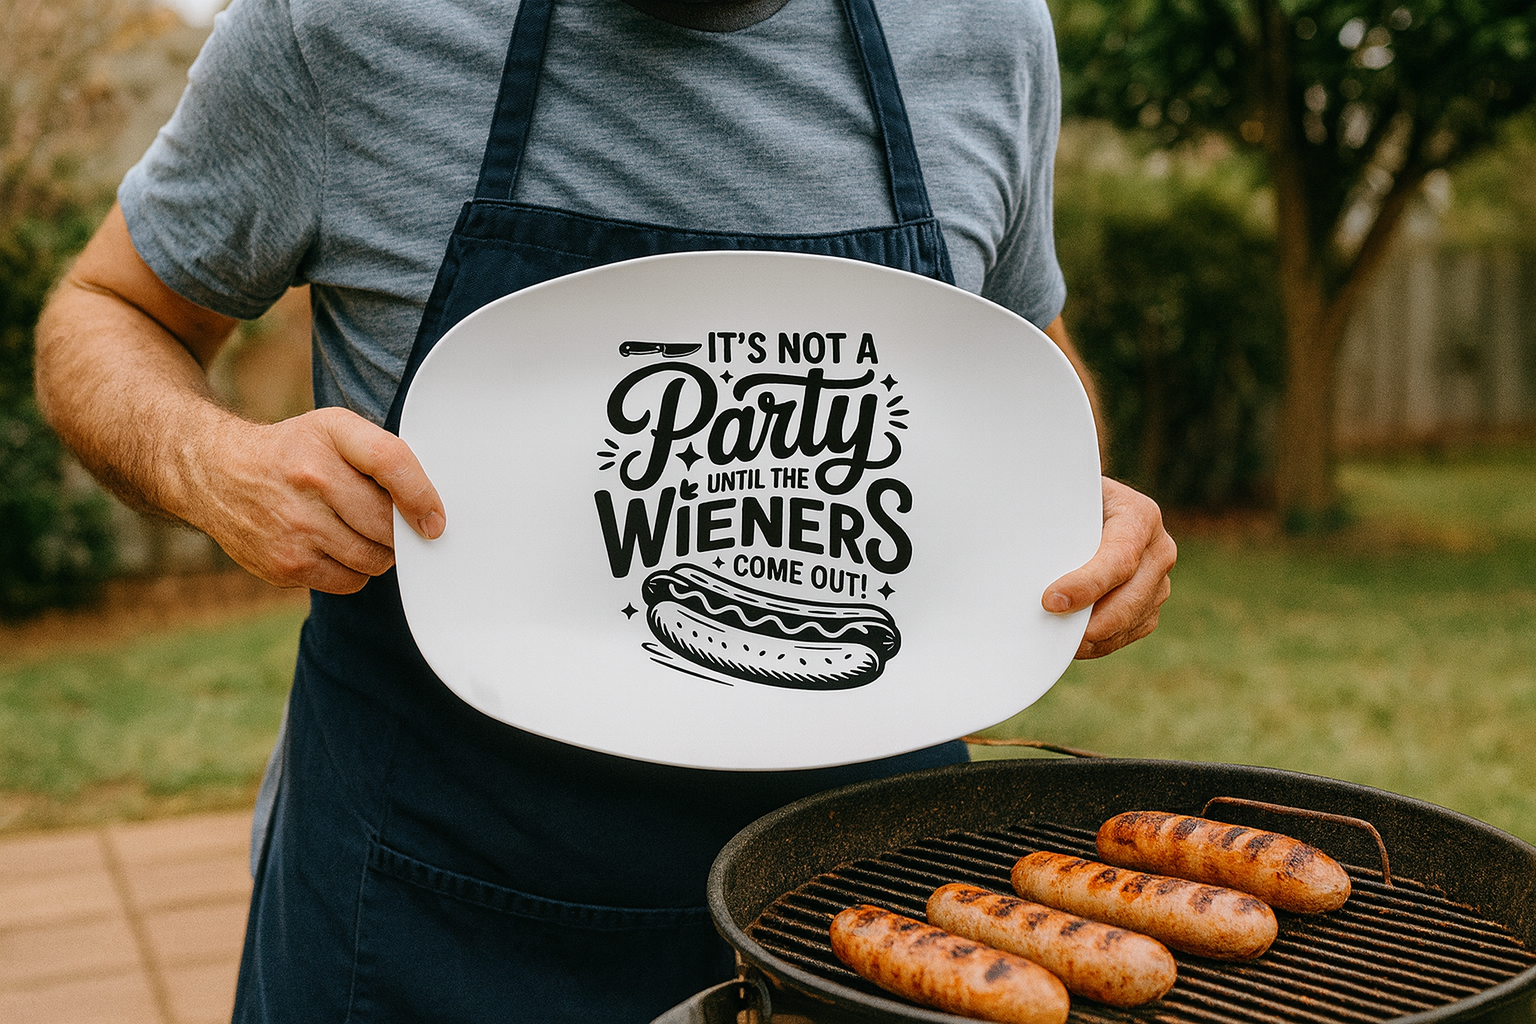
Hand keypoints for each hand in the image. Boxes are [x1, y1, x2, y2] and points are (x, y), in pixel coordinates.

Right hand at [191, 407, 444, 593]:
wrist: (216, 473)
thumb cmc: (294, 452)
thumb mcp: (335, 429)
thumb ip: (383, 455)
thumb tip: (428, 507)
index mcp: (329, 436)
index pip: (391, 462)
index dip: (421, 494)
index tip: (435, 519)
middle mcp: (310, 479)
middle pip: (387, 524)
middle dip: (400, 530)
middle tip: (391, 523)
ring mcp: (295, 526)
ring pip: (374, 558)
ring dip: (379, 552)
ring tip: (359, 532)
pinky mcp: (285, 564)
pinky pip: (350, 582)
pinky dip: (355, 570)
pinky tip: (336, 547)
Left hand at [1041, 477, 1174, 658]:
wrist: (1095, 506)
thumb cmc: (1071, 500)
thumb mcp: (1063, 493)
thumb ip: (1047, 509)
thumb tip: (1007, 528)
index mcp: (1139, 516)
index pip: (1118, 559)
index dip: (1086, 585)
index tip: (1050, 601)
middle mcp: (1158, 549)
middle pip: (1130, 599)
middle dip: (1090, 622)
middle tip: (1051, 633)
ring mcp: (1159, 579)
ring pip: (1132, 620)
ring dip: (1094, 637)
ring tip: (1056, 642)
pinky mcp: (1151, 604)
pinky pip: (1130, 632)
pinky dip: (1101, 643)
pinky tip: (1073, 642)